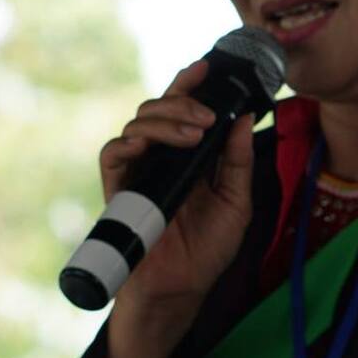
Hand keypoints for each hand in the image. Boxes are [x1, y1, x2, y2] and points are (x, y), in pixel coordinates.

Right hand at [97, 59, 255, 311]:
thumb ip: (237, 161)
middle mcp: (161, 157)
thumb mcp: (236, 202)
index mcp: (188, 155)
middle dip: (182, 101)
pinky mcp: (119, 190)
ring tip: (193, 134)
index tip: (207, 67)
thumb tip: (244, 119)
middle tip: (206, 115)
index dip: (190, 84)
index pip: (184, 109)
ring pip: (138, 124)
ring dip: (165, 121)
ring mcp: (138, 171)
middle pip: (158, 108)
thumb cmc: (207, 250)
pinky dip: (127, 143)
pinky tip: (145, 144)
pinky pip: (112, 155)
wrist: (181, 290)